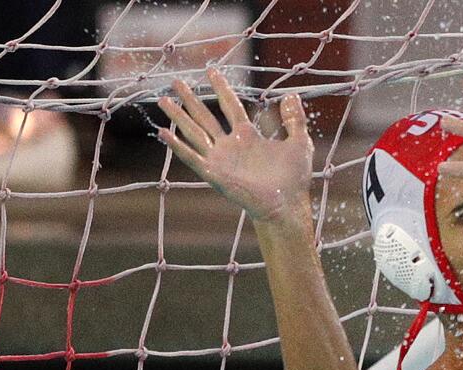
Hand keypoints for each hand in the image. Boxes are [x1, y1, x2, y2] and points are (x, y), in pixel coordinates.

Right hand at [157, 68, 312, 221]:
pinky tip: (163, 133)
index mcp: (248, 136)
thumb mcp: (299, 143)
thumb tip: (292, 95)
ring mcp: (220, 159)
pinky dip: (177, 146)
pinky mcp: (214, 174)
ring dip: (178, 117)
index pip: (230, 106)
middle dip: (190, 99)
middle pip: (205, 116)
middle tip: (175, 81)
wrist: (286, 205)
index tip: (211, 70)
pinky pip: (192, 157)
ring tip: (163, 100)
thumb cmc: (293, 179)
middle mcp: (230, 146)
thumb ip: (295, 120)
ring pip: (194, 132)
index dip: (221, 88)